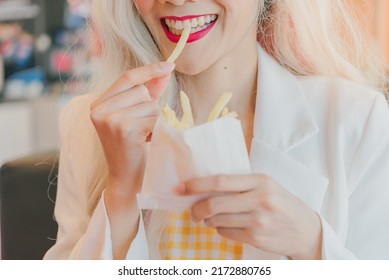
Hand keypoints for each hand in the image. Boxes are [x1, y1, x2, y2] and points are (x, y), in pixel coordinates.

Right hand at [90, 62, 174, 197]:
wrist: (126, 178)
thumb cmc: (132, 147)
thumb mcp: (135, 116)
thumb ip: (147, 94)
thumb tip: (164, 71)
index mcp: (99, 103)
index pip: (127, 77)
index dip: (149, 70)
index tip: (170, 65)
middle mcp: (99, 109)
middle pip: (142, 91)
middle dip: (150, 109)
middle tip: (141, 129)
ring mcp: (110, 119)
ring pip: (150, 105)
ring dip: (153, 121)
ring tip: (142, 137)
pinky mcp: (124, 129)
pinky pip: (153, 118)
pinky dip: (155, 130)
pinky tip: (144, 142)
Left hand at [176, 174, 321, 258]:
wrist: (306, 229)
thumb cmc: (282, 203)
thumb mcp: (267, 185)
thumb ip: (241, 184)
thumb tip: (205, 187)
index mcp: (260, 181)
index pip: (220, 181)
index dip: (197, 184)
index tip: (182, 187)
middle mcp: (259, 200)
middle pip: (214, 204)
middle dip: (196, 209)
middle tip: (192, 211)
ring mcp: (258, 221)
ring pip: (217, 221)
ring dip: (208, 220)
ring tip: (211, 218)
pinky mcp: (256, 238)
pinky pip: (225, 233)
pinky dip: (220, 230)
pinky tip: (226, 226)